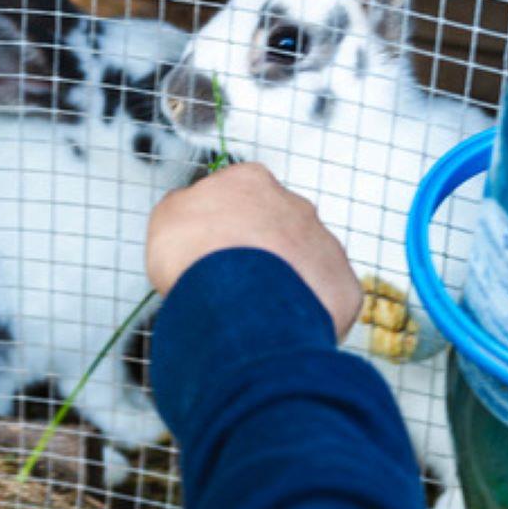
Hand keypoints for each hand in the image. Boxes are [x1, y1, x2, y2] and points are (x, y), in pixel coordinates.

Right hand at [146, 163, 362, 339]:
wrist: (239, 300)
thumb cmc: (200, 258)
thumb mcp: (166, 218)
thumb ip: (183, 209)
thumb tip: (187, 213)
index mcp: (250, 183)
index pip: (237, 196)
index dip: (220, 226)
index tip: (208, 249)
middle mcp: (294, 206)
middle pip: (276, 227)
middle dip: (256, 253)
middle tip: (229, 284)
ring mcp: (323, 243)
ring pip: (303, 262)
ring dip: (283, 282)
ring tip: (254, 311)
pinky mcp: (342, 284)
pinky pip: (326, 297)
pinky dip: (308, 311)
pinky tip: (282, 325)